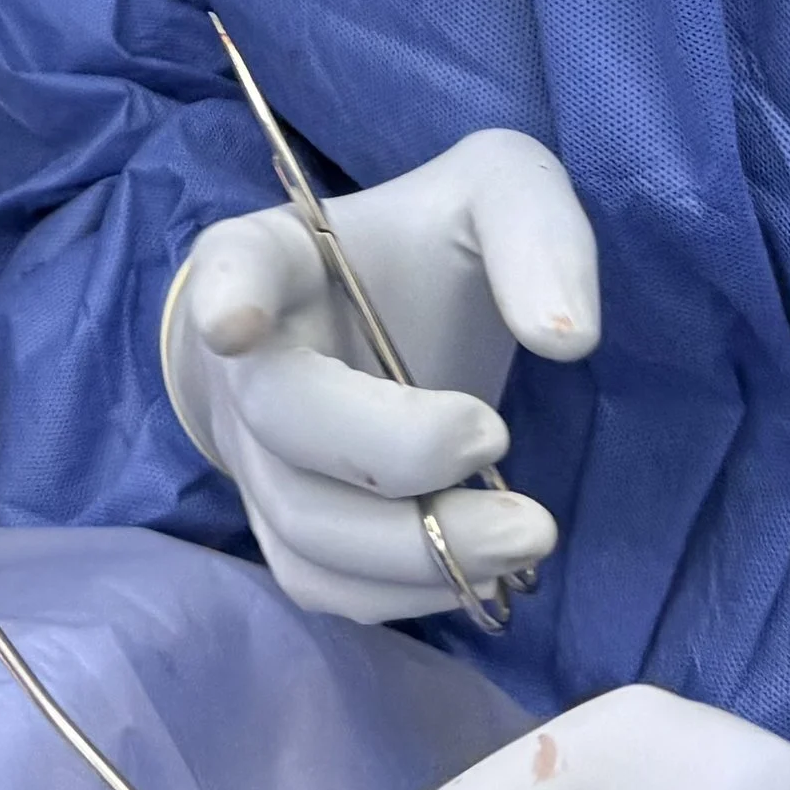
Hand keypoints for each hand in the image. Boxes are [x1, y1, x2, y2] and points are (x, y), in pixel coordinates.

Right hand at [162, 130, 597, 620]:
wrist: (373, 322)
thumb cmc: (428, 254)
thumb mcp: (496, 196)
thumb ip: (537, 233)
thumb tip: (564, 337)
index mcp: (272, 258)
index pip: (231, 266)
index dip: (225, 297)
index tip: (237, 324)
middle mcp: (243, 363)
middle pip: (282, 418)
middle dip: (394, 449)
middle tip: (497, 436)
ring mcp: (255, 454)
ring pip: (303, 525)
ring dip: (417, 547)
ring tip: (529, 530)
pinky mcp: (286, 528)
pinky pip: (324, 585)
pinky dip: (407, 593)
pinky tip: (483, 566)